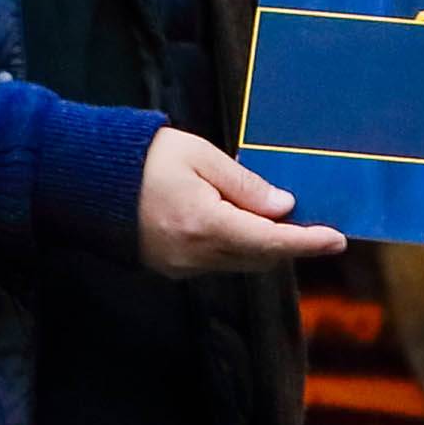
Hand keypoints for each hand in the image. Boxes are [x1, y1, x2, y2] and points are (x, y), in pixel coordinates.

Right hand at [135, 129, 345, 275]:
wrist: (85, 179)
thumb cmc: (143, 158)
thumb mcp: (200, 157)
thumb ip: (245, 185)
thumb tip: (284, 208)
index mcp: (205, 224)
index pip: (270, 242)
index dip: (307, 242)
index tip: (337, 239)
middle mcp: (195, 255)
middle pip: (259, 259)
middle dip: (288, 244)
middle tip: (313, 222)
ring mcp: (180, 267)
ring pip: (239, 263)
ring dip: (263, 245)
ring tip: (277, 217)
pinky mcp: (169, 267)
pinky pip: (216, 262)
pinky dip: (236, 246)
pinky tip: (240, 222)